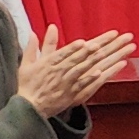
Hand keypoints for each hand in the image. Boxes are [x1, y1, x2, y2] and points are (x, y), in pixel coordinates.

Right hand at [16, 27, 136, 116]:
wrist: (28, 108)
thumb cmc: (27, 85)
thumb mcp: (27, 63)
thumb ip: (35, 47)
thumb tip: (39, 31)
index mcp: (49, 62)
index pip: (65, 52)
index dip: (76, 47)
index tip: (85, 41)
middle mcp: (59, 71)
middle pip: (80, 57)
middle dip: (96, 47)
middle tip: (111, 40)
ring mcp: (66, 83)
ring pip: (83, 69)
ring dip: (97, 60)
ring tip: (110, 52)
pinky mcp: (71, 93)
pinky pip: (84, 84)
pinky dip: (91, 78)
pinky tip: (101, 72)